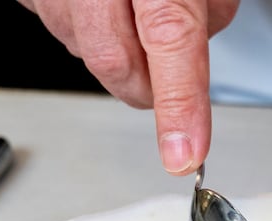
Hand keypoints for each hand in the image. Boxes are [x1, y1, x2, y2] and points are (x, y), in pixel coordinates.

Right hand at [17, 0, 238, 173]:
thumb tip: (208, 29)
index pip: (170, 41)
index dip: (179, 104)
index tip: (184, 154)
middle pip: (119, 65)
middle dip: (152, 86)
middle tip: (172, 69)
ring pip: (88, 52)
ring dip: (120, 48)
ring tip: (132, 1)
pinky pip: (63, 28)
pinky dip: (89, 26)